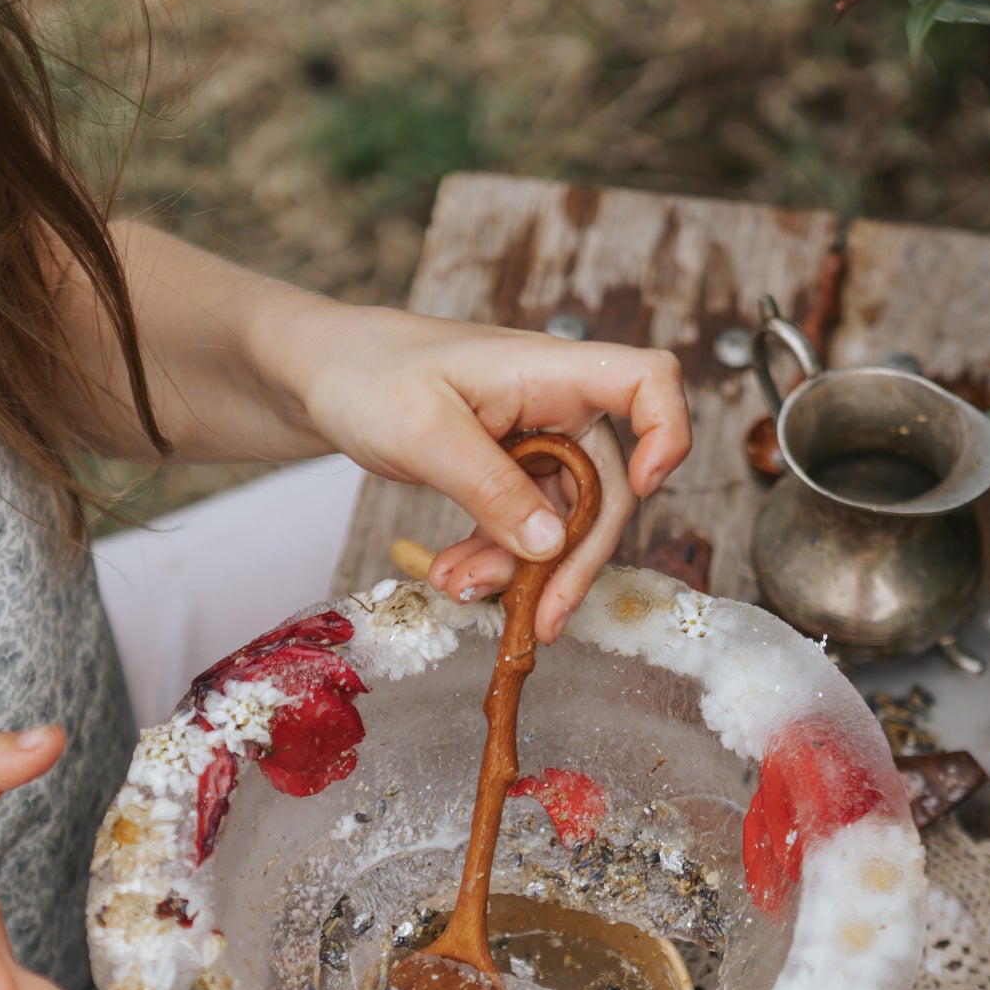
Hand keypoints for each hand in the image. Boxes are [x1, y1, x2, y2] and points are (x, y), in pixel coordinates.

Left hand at [289, 307, 691, 641]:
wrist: (322, 376)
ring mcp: (535, 442)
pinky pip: (523, 527)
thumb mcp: (425, 433)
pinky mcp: (507, 472)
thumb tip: (551, 546)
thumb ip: (491, 488)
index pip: (647, 381)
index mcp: (550, 371)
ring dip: (521, 569)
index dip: (667, 432)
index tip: (647, 489)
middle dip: (574, 558)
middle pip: (609, 486)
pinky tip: (455, 578)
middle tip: (539, 618)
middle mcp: (556, 406)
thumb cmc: (369, 375)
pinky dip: (495, 559)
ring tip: (459, 589)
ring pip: (561, 521)